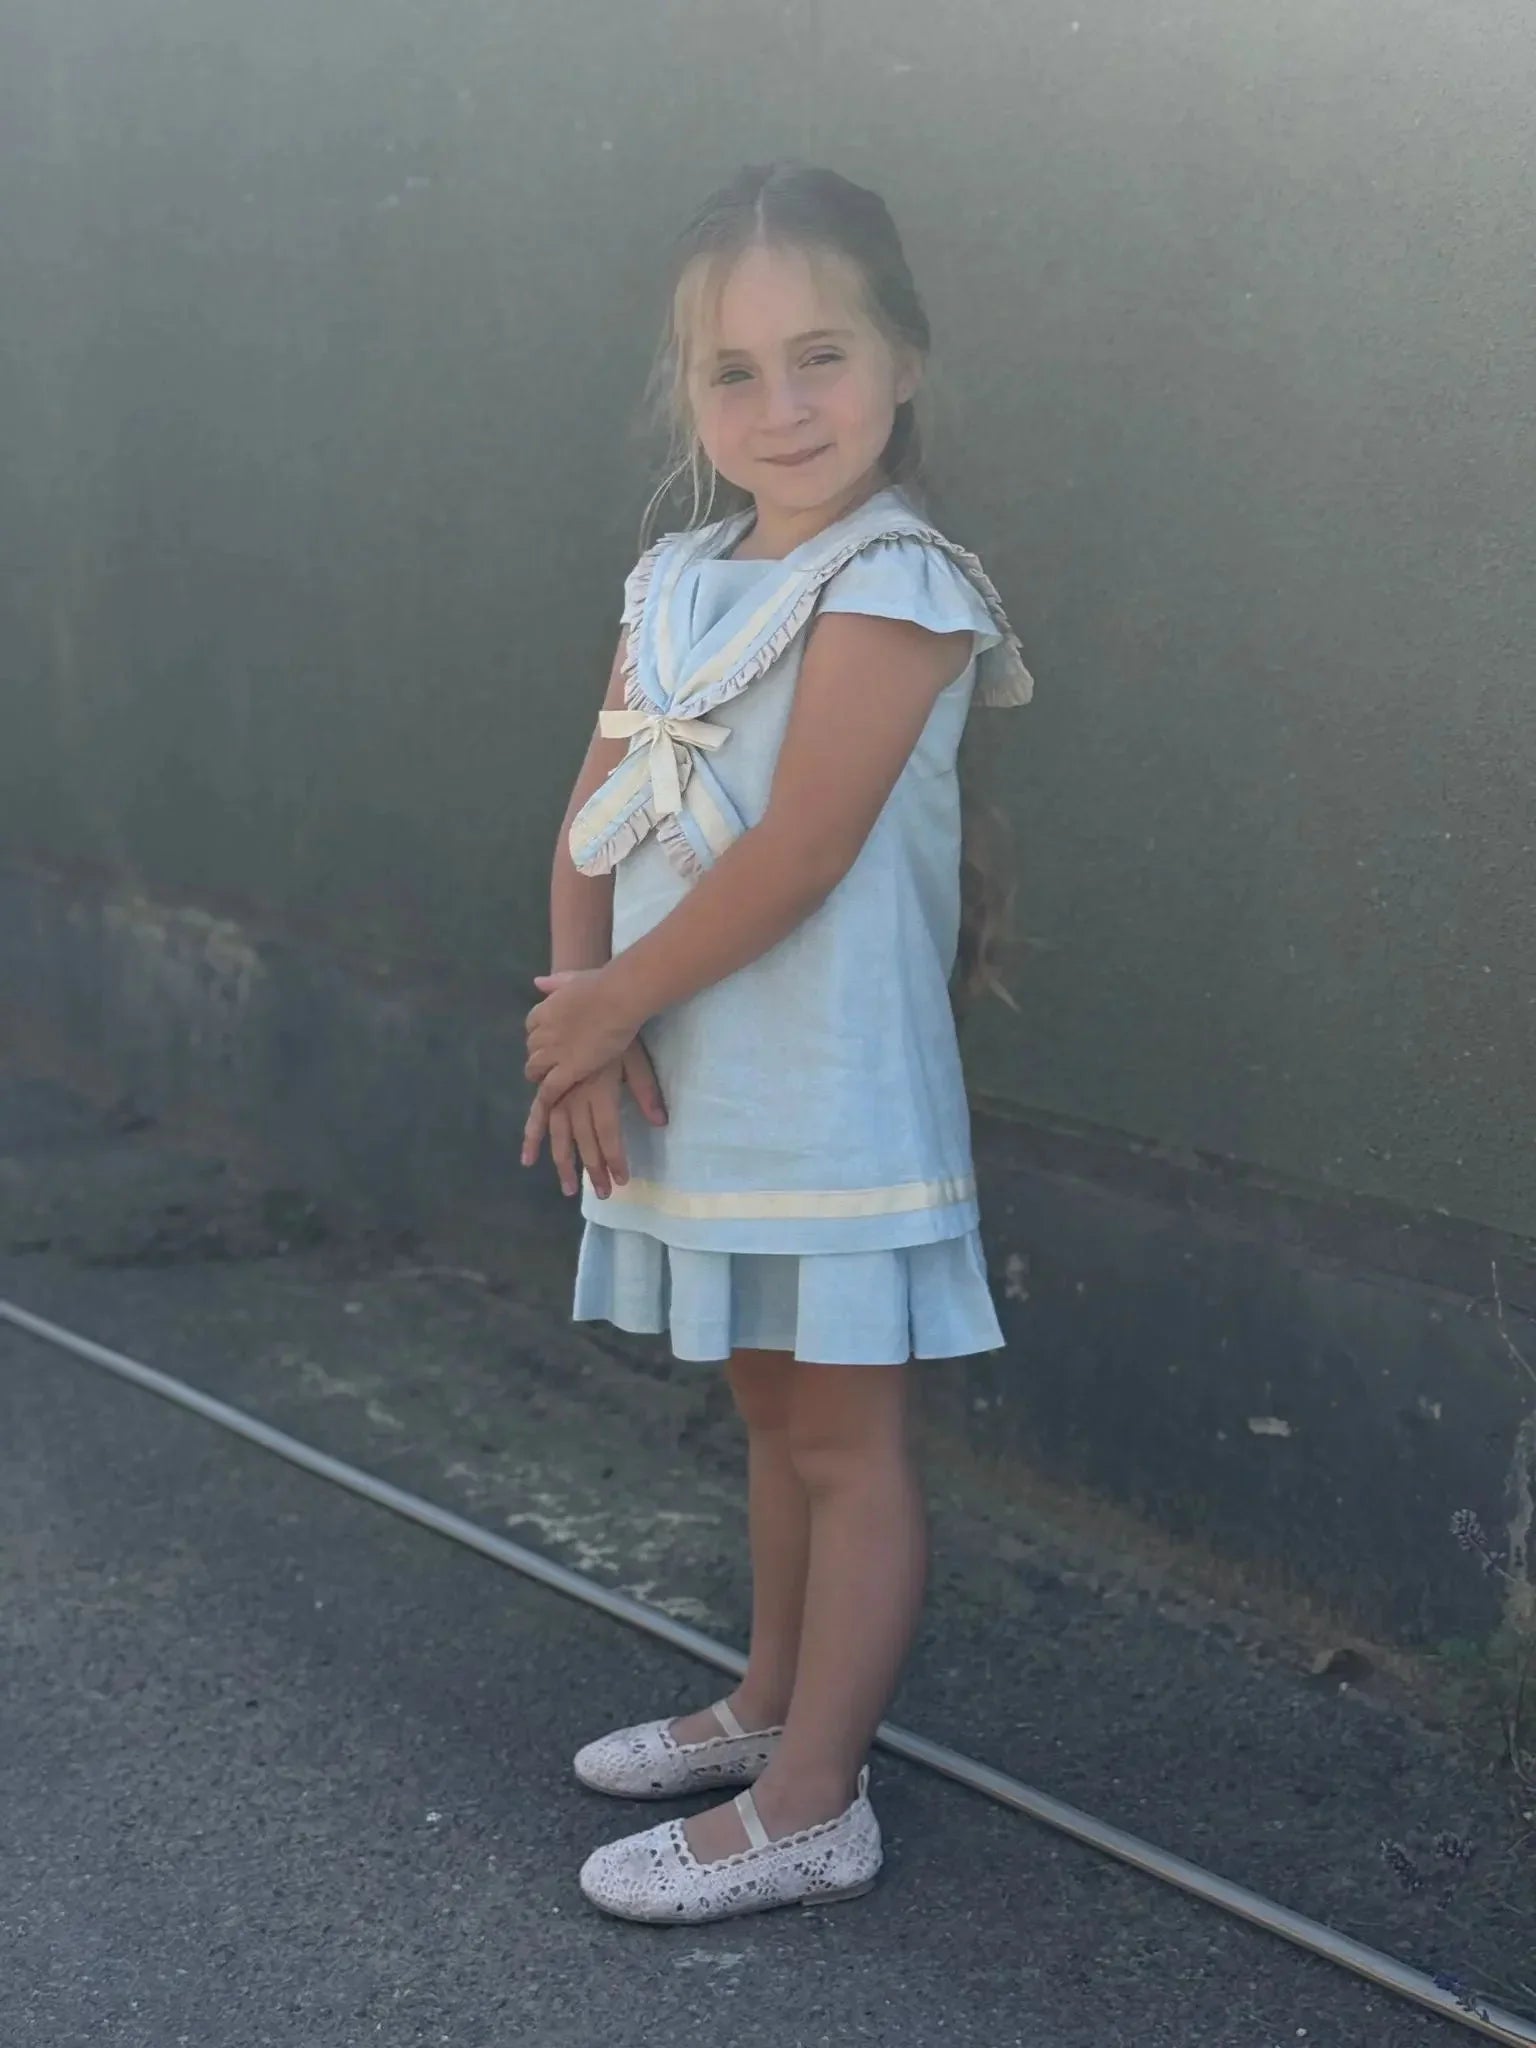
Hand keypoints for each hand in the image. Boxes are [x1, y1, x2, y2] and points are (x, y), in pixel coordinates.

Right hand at [521, 1038, 665, 1197]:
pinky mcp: (548, 1087)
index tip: (621, 1181)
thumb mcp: (636, 1062)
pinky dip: (533, 1137)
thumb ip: (646, 1092)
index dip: (613, 1158)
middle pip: (584, 1141)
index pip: (608, 1134)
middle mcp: (576, 1097)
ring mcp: (559, 1093)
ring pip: (559, 1136)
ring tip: (568, 1190)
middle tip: (602, 1194)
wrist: (593, 1002)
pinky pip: (537, 1116)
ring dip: (564, 1164)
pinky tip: (528, 1158)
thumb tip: (660, 1122)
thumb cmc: (619, 1030)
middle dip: (593, 1170)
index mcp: (600, 1092)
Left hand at [524, 968, 640, 1108]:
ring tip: (547, 1081)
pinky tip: (550, 1103)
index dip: (540, 1034)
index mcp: (544, 1010)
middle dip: (539, 1054)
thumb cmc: (602, 984)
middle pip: (532, 1049)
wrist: (617, 998)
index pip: (531, 1026)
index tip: (550, 1038)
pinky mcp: (568, 1069)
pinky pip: (550, 1088)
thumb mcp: (574, 978)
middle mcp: (543, 1032)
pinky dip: (547, 1096)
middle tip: (551, 1061)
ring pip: (535, 1069)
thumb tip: (538, 982)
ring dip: (539, 1075)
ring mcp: (554, 1052)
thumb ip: (555, 983)